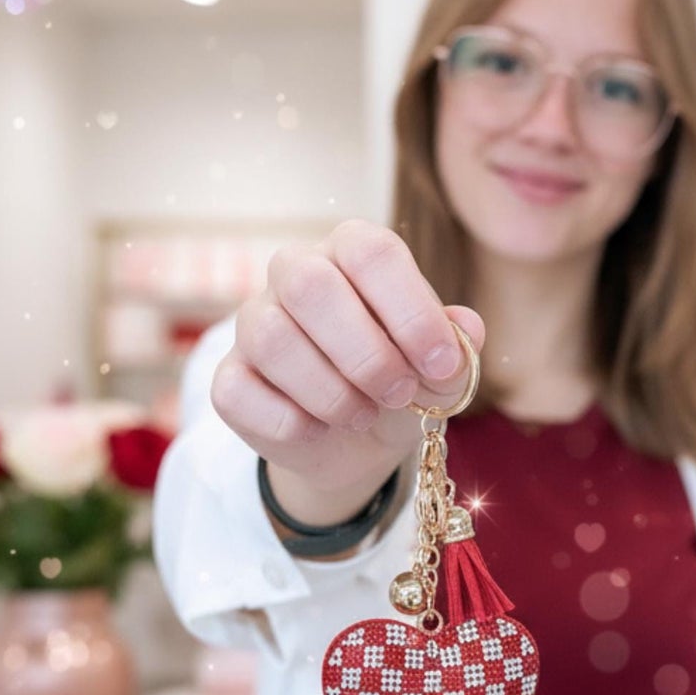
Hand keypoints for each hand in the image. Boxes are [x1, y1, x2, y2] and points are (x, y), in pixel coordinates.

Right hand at [211, 221, 484, 509]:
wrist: (359, 443)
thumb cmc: (403, 383)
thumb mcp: (440, 370)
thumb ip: (457, 346)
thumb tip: (466, 328)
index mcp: (353, 252)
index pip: (371, 252)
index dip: (410, 310)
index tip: (441, 364)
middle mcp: (295, 273)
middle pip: (310, 286)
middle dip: (366, 354)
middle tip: (399, 394)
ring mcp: (254, 323)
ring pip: (273, 339)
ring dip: (332, 392)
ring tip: (364, 414)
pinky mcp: (229, 377)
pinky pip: (241, 392)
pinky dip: (293, 423)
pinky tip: (321, 430)